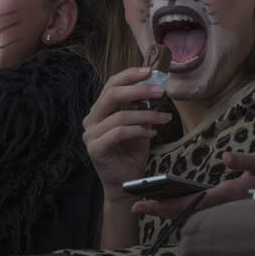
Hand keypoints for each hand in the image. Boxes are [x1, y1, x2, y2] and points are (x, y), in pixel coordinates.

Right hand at [82, 67, 172, 200]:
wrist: (126, 184)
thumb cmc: (131, 154)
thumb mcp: (139, 126)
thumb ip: (141, 108)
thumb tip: (155, 86)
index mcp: (99, 111)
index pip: (111, 85)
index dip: (129, 75)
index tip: (150, 71)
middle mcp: (91, 120)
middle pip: (111, 94)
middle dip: (138, 90)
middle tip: (159, 91)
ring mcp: (90, 135)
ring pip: (119, 115)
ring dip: (146, 115)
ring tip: (164, 117)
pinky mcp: (95, 149)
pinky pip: (119, 133)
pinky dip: (139, 130)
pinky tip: (152, 133)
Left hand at [132, 151, 254, 218]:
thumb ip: (247, 160)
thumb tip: (225, 156)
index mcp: (225, 198)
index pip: (187, 204)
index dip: (162, 205)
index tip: (142, 203)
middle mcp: (221, 210)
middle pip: (183, 213)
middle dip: (160, 210)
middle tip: (137, 205)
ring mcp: (224, 214)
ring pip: (190, 215)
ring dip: (170, 210)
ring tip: (149, 202)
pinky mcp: (227, 213)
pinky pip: (200, 212)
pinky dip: (183, 208)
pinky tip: (173, 201)